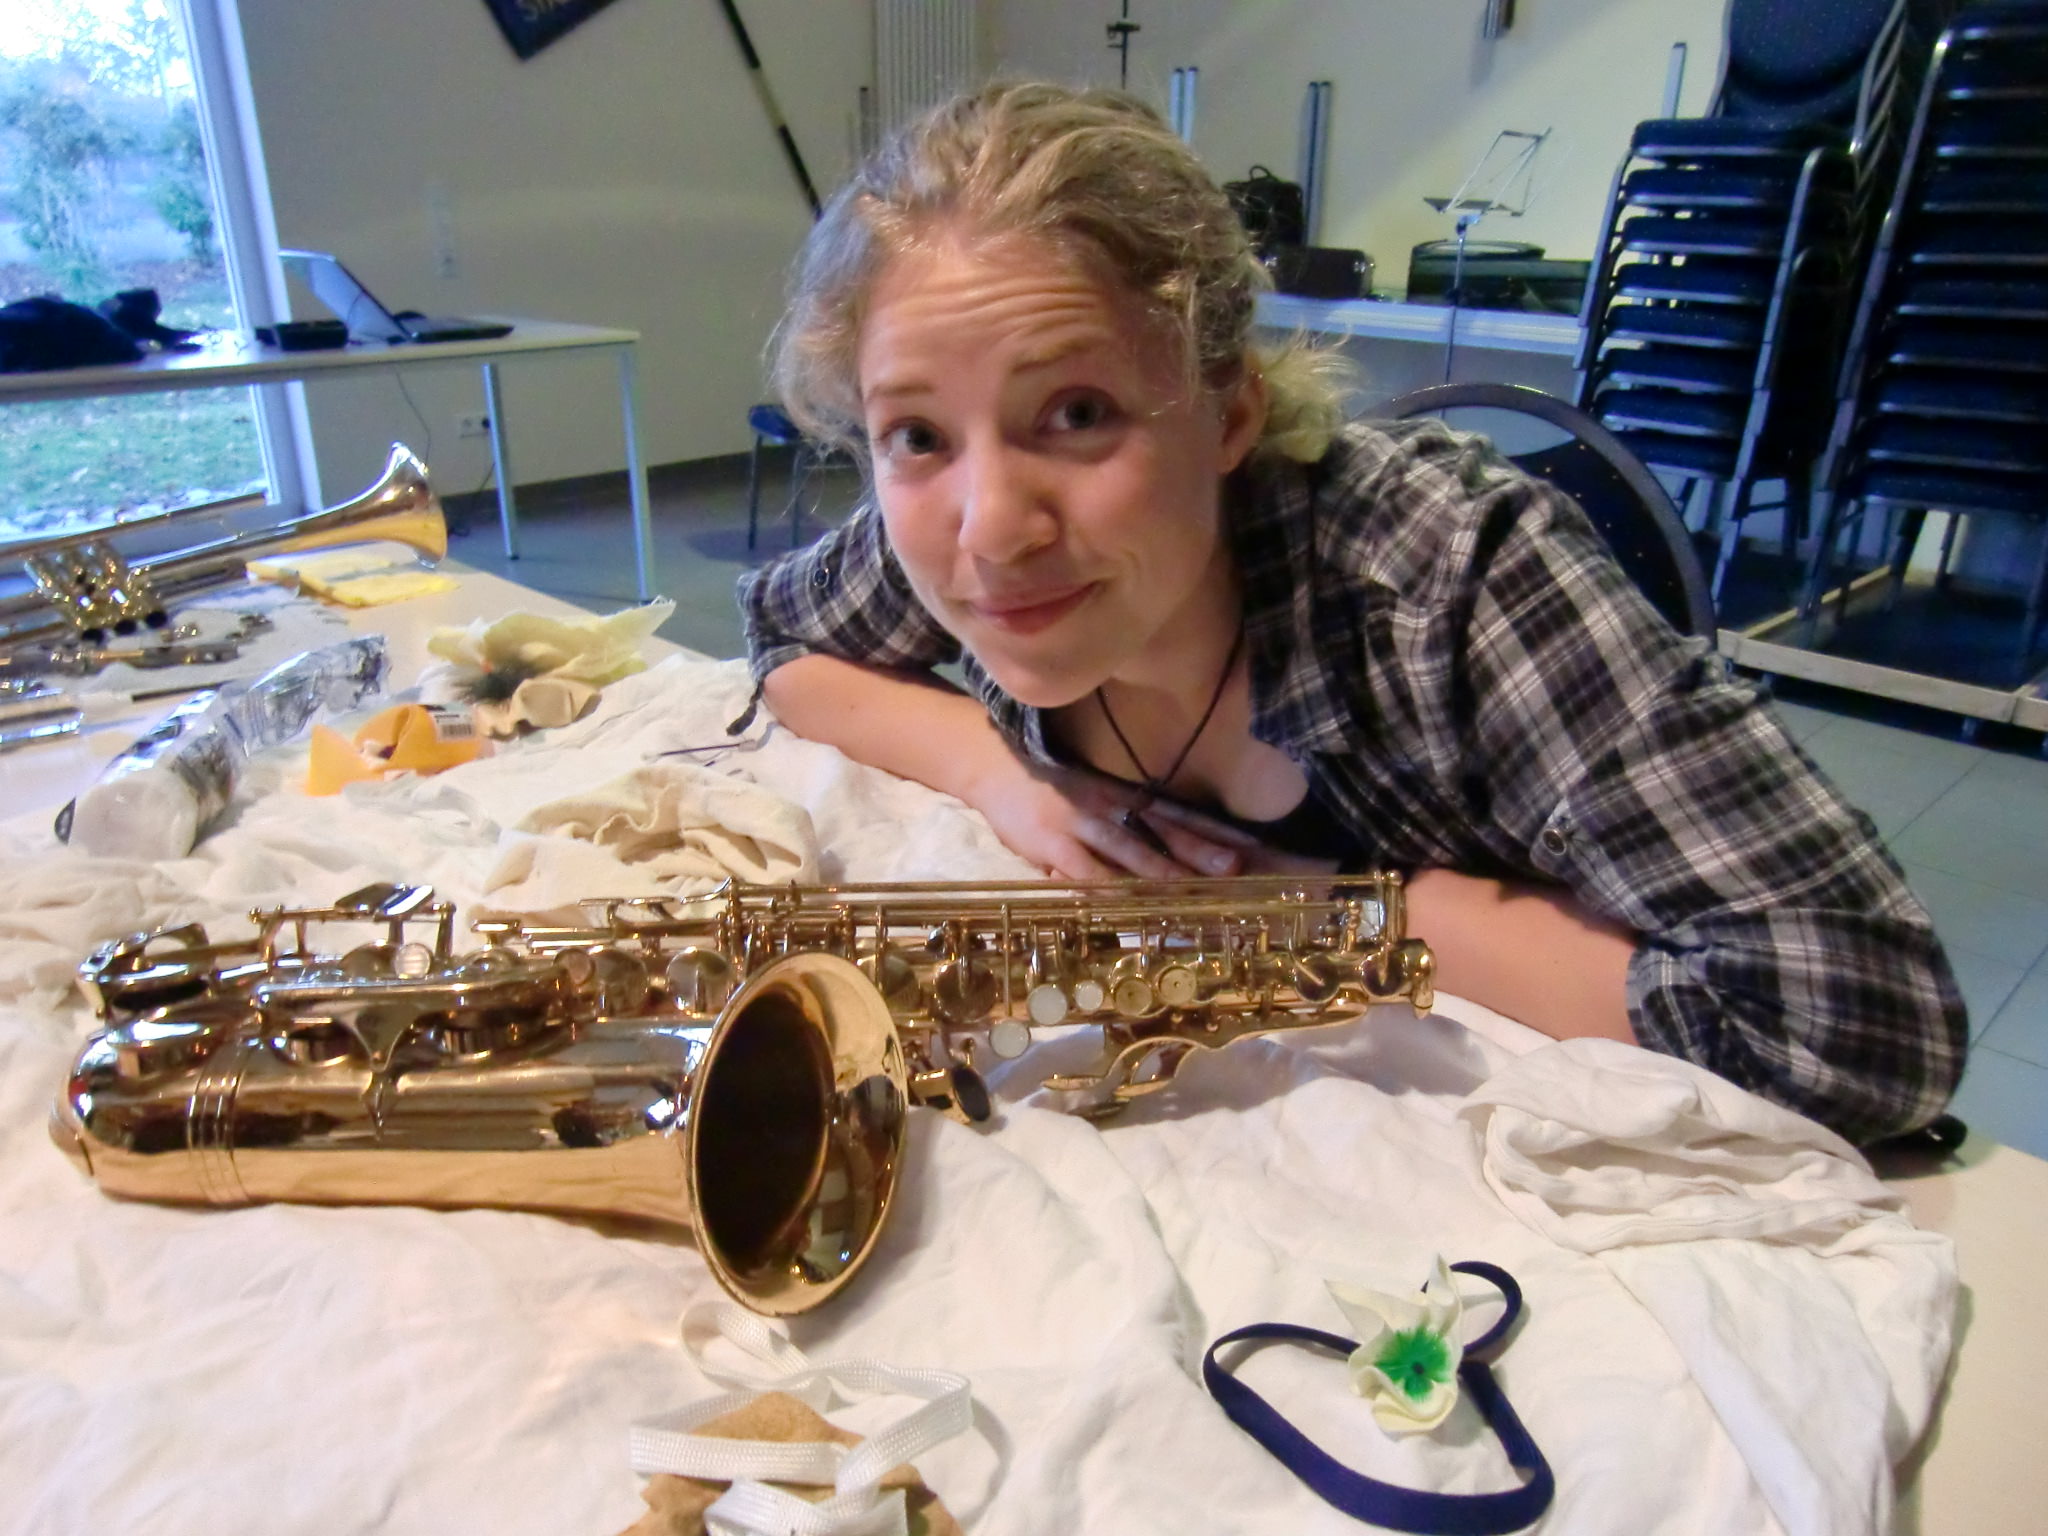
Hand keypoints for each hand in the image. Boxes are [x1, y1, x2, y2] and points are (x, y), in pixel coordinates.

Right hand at [965, 755, 1262, 879]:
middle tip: (1236, 865)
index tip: (1248, 845)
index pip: (1177, 814)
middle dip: (1199, 849)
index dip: (1211, 830)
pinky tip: (1128, 901)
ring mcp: (1081, 822)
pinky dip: (1108, 886)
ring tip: (1192, 887)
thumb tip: (1149, 862)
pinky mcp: (1052, 841)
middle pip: (1163, 830)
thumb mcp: (1088, 798)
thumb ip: (1116, 830)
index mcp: (1122, 795)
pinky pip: (1085, 869)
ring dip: (1161, 870)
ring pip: (1129, 849)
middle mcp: (1110, 805)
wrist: (989, 762)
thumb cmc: (1043, 785)